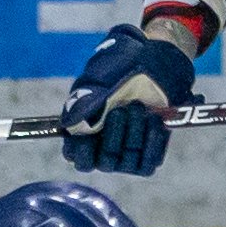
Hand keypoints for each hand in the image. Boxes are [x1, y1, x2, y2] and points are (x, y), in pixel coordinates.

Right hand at [60, 19, 204, 176]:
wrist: (150, 65)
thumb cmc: (116, 72)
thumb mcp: (96, 83)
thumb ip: (82, 104)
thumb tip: (72, 122)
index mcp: (82, 136)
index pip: (77, 157)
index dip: (82, 152)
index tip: (88, 135)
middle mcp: (102, 152)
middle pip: (104, 161)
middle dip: (113, 136)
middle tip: (120, 110)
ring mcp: (125, 158)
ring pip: (127, 161)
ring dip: (134, 133)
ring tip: (137, 106)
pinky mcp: (148, 157)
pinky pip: (149, 161)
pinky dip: (153, 141)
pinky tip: (154, 119)